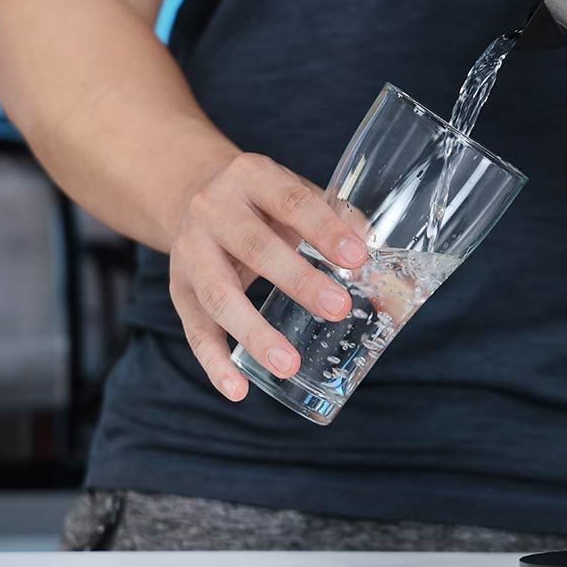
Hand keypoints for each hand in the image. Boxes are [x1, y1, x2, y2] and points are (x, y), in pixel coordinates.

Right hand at [168, 152, 368, 400]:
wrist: (192, 193)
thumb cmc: (263, 202)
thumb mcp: (296, 194)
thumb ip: (341, 225)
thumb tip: (387, 279)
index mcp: (251, 177)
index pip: (292, 201)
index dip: (324, 229)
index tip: (357, 258)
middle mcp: (214, 210)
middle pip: (255, 247)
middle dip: (298, 280)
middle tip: (337, 309)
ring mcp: (191, 250)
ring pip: (219, 295)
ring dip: (254, 333)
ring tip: (288, 364)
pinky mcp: (179, 288)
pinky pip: (195, 329)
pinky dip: (214, 362)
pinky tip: (238, 389)